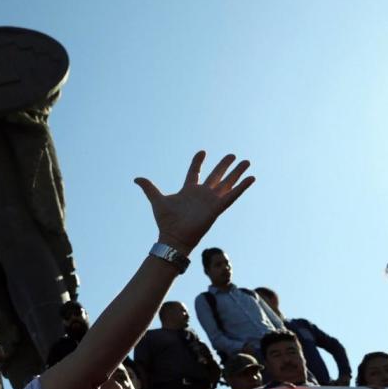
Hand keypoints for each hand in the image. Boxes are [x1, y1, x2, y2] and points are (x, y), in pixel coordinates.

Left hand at [134, 151, 253, 254]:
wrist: (173, 237)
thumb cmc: (165, 221)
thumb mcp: (156, 199)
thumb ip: (149, 187)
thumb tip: (136, 178)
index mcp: (188, 191)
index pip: (195, 172)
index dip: (198, 162)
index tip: (202, 152)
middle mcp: (202, 194)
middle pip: (215, 176)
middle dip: (224, 166)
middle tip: (232, 155)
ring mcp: (211, 201)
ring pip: (226, 183)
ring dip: (236, 173)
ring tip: (246, 162)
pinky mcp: (217, 208)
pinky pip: (232, 196)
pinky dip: (242, 187)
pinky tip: (251, 178)